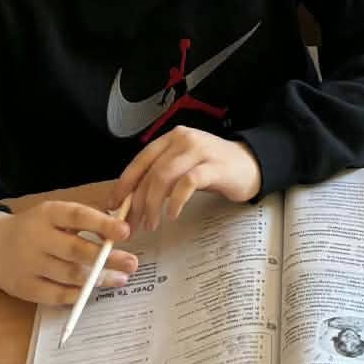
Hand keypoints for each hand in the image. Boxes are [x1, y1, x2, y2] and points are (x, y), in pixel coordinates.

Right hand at [0, 200, 135, 307]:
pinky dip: (78, 295)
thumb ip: (83, 220)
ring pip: (69, 275)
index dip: (102, 224)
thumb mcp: (54, 214)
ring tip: (121, 278)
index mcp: (47, 213)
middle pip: (76, 250)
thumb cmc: (36, 227)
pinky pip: (56, 295)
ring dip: (98, 279)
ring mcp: (30, 266)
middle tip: (132, 262)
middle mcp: (37, 238)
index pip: (77, 216)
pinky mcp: (25, 289)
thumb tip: (119, 229)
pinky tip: (94, 291)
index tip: (125, 232)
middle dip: (107, 258)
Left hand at [113, 126, 261, 232]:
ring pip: (164, 176)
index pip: (140, 160)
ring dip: (152, 205)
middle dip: (137, 202)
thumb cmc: (212, 170)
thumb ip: (159, 179)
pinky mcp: (214, 165)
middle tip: (132, 225)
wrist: (249, 164)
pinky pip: (187, 183)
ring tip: (151, 224)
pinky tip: (172, 215)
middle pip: (150, 172)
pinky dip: (175, 201)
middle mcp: (183, 139)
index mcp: (172, 138)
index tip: (113, 206)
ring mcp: (199, 150)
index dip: (124, 183)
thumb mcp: (182, 170)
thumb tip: (129, 204)